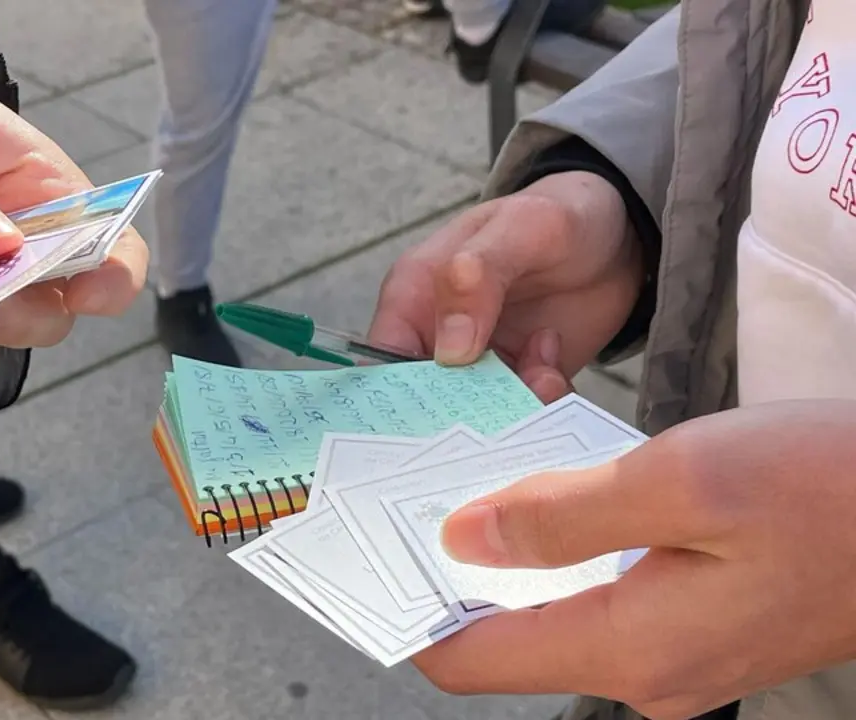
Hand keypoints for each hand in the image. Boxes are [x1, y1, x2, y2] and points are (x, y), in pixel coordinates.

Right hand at [369, 172, 642, 400]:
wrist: (618, 237)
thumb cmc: (556, 216)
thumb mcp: (522, 228)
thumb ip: (477, 276)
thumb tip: (449, 348)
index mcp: (413, 298)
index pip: (382, 363)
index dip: (398, 398)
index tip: (435, 417)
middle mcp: (436, 340)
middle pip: (425, 405)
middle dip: (462, 416)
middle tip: (503, 402)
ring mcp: (479, 368)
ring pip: (477, 419)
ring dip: (511, 411)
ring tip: (543, 373)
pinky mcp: (519, 387)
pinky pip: (521, 419)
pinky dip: (540, 408)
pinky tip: (553, 370)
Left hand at [412, 401, 855, 718]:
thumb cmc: (825, 484)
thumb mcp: (681, 480)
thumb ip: (561, 518)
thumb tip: (462, 541)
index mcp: (631, 647)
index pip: (475, 659)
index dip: (412, 611)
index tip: (368, 554)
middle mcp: (647, 674)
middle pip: (509, 638)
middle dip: (454, 576)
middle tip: (411, 499)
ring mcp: (680, 659)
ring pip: (556, 616)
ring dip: (509, 562)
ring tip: (471, 489)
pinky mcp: (705, 630)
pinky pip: (605, 602)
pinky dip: (565, 559)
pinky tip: (556, 503)